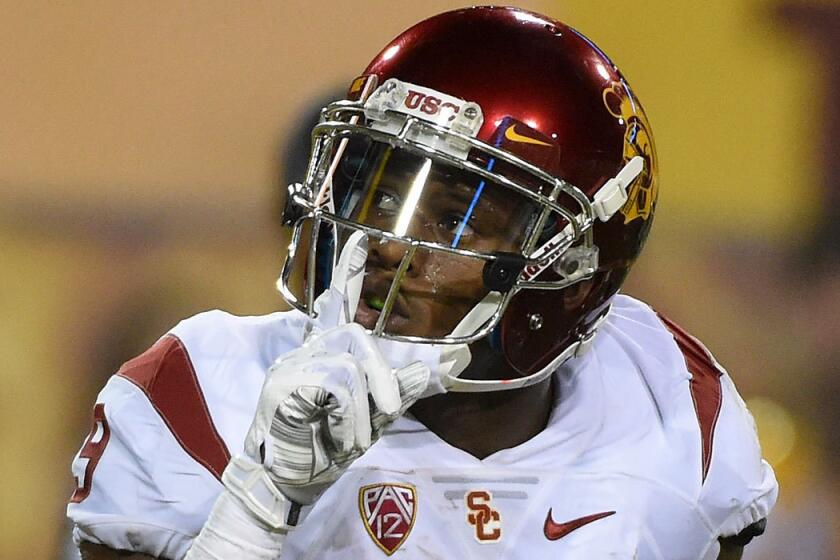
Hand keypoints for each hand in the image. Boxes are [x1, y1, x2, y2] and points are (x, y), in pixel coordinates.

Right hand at [243, 323, 429, 505]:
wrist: (284, 487)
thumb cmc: (321, 454)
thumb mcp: (366, 423)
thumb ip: (390, 397)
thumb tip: (422, 371)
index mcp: (320, 358)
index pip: (355, 335)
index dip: (379, 362)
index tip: (392, 402)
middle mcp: (302, 355)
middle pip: (353, 336)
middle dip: (379, 375)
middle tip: (390, 410)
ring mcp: (289, 367)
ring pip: (347, 366)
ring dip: (361, 411)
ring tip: (355, 442)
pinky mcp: (282, 385)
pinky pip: (333, 385)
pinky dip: (347, 417)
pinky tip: (340, 440)